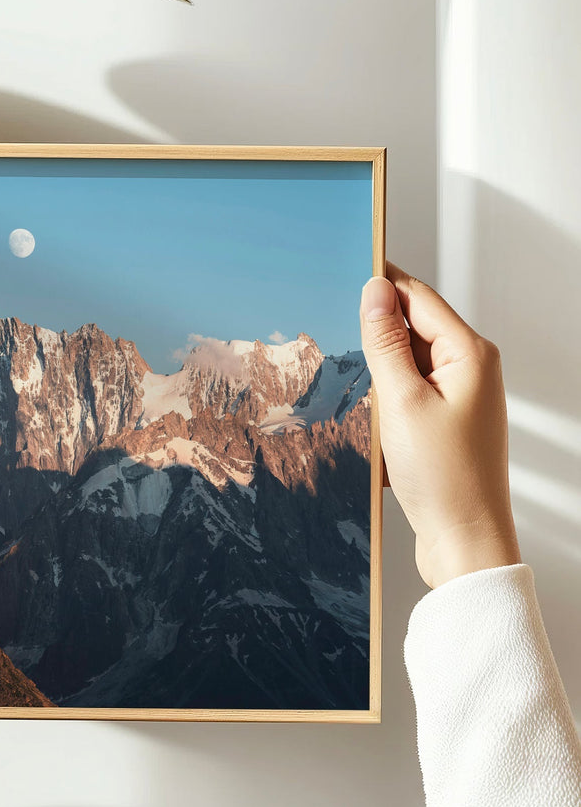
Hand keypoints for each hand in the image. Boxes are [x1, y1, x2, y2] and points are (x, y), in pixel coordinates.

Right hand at [360, 263, 520, 588]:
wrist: (464, 539)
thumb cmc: (443, 477)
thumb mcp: (402, 402)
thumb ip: (386, 343)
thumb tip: (375, 292)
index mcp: (470, 354)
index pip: (418, 297)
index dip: (381, 282)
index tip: (345, 267)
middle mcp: (471, 369)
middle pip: (413, 326)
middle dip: (374, 331)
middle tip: (336, 335)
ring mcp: (460, 395)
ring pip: (407, 361)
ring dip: (377, 369)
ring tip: (357, 391)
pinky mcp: (446, 420)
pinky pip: (409, 390)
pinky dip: (385, 396)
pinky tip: (370, 417)